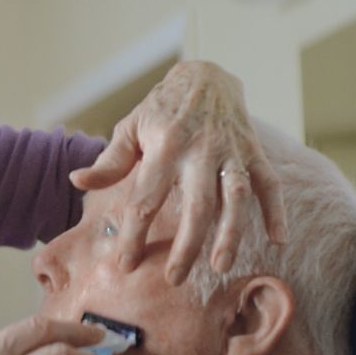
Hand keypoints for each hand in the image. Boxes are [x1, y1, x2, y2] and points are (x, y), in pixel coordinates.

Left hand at [70, 60, 287, 281]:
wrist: (205, 75)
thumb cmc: (161, 108)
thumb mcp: (130, 128)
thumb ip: (109, 162)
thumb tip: (77, 182)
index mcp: (164, 147)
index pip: (146, 199)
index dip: (134, 234)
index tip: (126, 264)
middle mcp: (200, 151)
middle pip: (196, 206)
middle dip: (186, 246)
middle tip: (175, 279)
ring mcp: (231, 152)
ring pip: (236, 198)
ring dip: (231, 234)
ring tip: (221, 267)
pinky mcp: (254, 152)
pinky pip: (270, 183)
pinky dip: (277, 211)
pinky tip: (278, 240)